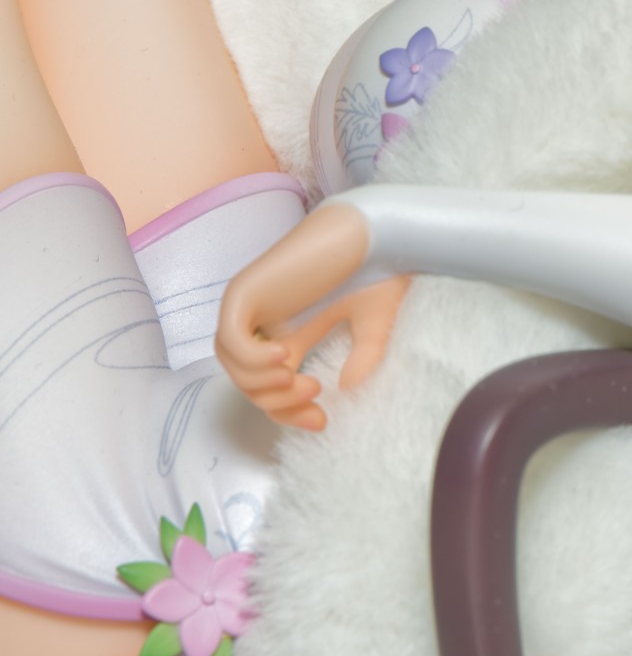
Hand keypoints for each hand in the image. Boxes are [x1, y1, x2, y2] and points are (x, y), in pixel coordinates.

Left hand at [214, 201, 404, 428]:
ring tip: (301, 378)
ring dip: (264, 387)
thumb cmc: (378, 268)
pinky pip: (230, 341)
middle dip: (278, 404)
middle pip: (249, 383)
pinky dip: (252, 360)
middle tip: (315, 395)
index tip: (322, 422)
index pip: (272, 387)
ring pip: (234, 368)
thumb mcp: (372, 325)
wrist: (375, 233)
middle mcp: (266, 320)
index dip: (291, 412)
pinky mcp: (244, 292)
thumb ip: (362, 358)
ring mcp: (253, 305)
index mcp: (291, 330)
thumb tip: (346, 388)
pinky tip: (284, 356)